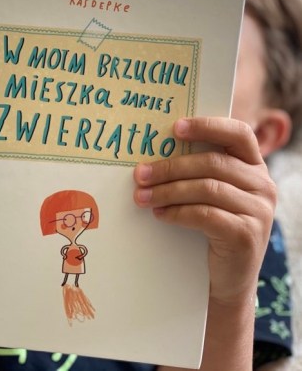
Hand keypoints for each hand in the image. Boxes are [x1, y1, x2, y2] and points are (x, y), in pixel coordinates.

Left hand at [133, 117, 275, 305]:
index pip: (238, 133)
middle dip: (170, 167)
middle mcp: (262, 185)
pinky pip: (205, 215)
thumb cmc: (212, 228)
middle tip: (139, 175)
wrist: (227, 277)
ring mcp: (259, 210)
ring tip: (142, 196)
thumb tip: (153, 157)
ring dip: (168, 191)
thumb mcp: (210, 194)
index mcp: (253, 166)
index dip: (207, 126)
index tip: (174, 128)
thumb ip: (197, 173)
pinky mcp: (246, 234)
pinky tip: (160, 214)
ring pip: (206, 188)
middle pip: (212, 163)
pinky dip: (177, 212)